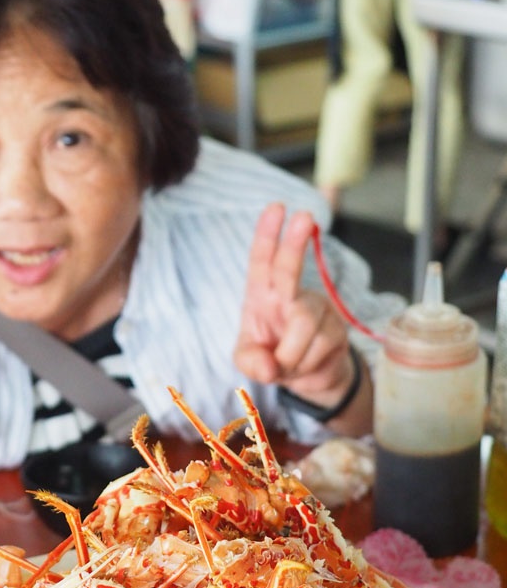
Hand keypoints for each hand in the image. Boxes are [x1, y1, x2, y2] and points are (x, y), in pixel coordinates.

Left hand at [233, 203, 356, 409]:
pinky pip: (319, 346)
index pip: (262, 260)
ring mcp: (317, 308)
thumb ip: (250, 363)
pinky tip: (307, 364)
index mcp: (263, 293)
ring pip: (302, 325)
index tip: (276, 208)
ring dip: (290, 355)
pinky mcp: (338, 328)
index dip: (267, 234)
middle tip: (304, 215)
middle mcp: (290, 294)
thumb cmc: (272, 358)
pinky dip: (306, 364)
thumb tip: (268, 368)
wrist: (308, 379)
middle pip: (289, 268)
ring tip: (288, 363)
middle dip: (294, 243)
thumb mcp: (249, 361)